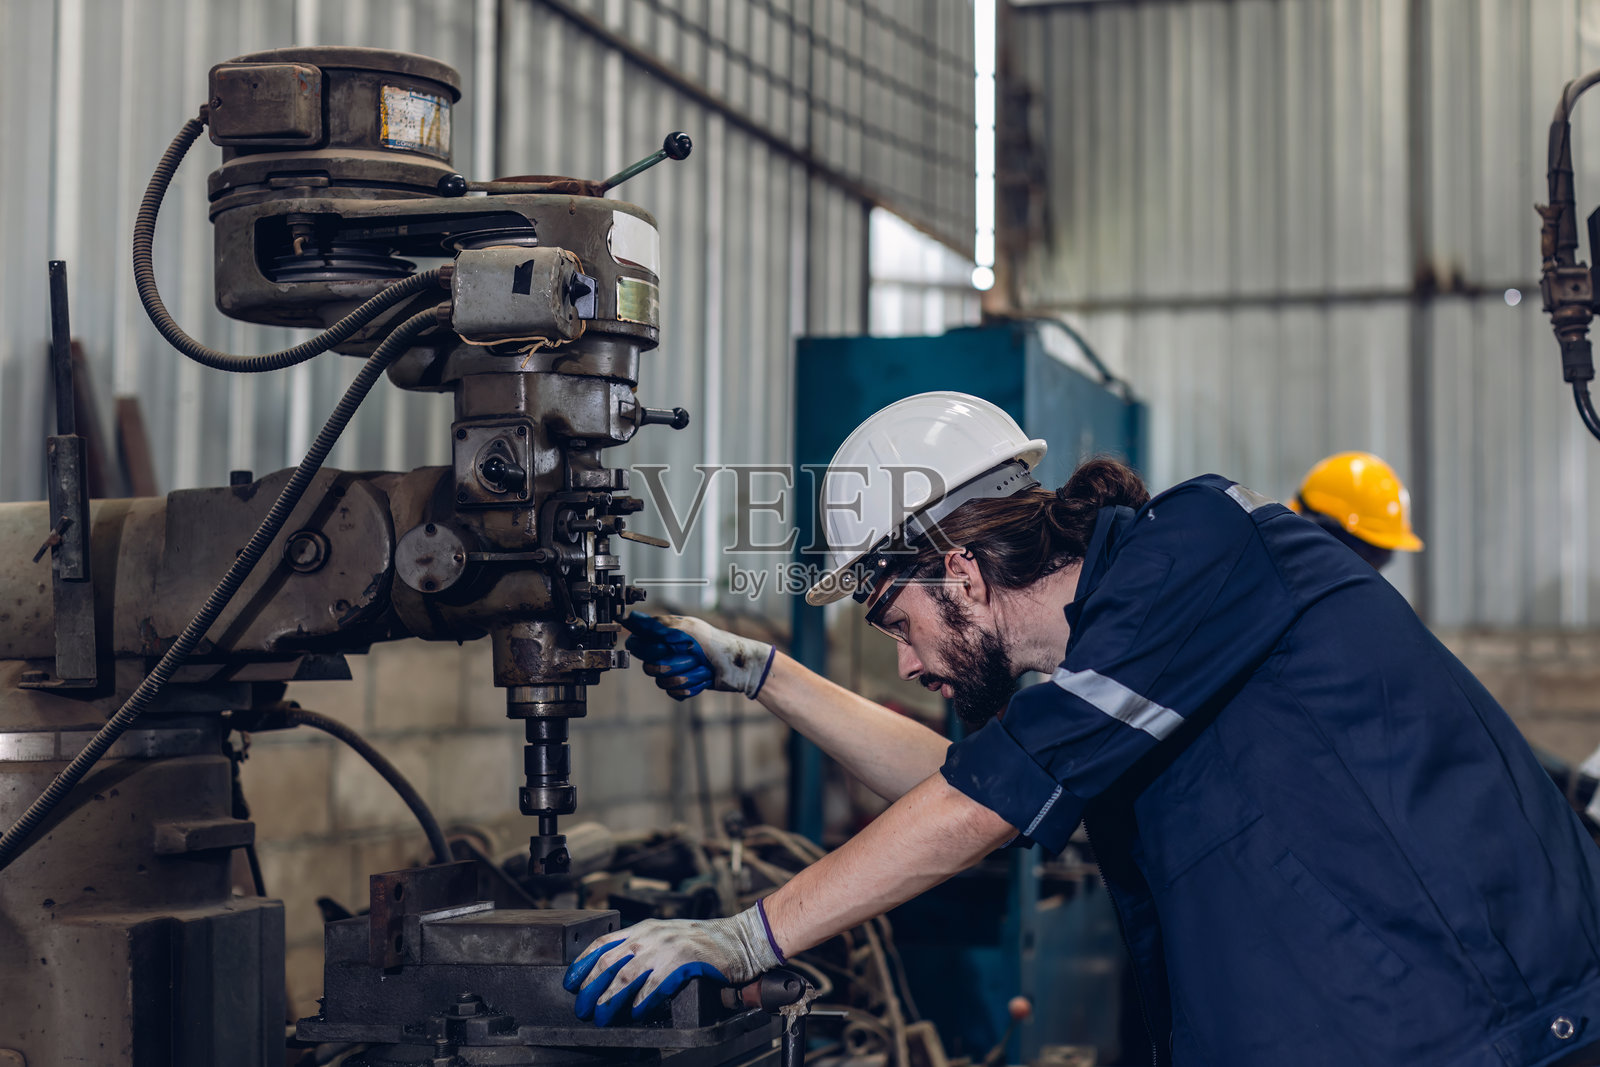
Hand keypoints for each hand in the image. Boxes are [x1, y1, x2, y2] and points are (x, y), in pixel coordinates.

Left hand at [562, 904, 782, 1024]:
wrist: (740, 938)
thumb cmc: (705, 941)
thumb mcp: (667, 936)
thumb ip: (644, 948)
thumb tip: (617, 973)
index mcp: (644, 928)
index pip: (603, 943)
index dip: (582, 963)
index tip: (570, 981)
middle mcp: (651, 935)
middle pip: (608, 962)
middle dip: (590, 987)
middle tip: (582, 1006)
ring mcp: (666, 948)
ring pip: (626, 976)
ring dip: (609, 999)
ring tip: (602, 1014)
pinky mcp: (682, 962)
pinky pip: (654, 985)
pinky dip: (641, 1001)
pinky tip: (635, 1012)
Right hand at [622, 612, 774, 699]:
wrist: (741, 668)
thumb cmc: (717, 644)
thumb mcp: (689, 629)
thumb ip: (658, 626)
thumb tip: (631, 618)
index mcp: (666, 634)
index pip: (638, 644)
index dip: (649, 649)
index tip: (665, 647)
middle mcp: (667, 651)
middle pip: (648, 666)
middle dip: (671, 664)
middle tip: (691, 657)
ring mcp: (675, 668)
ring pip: (661, 681)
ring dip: (685, 676)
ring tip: (701, 669)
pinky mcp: (682, 684)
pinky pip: (673, 692)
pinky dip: (690, 687)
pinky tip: (702, 679)